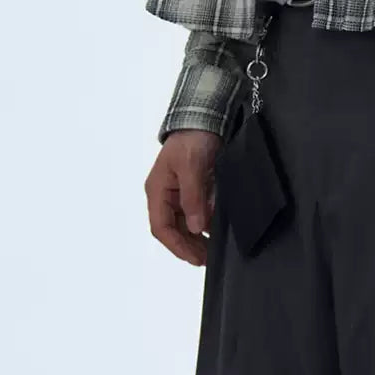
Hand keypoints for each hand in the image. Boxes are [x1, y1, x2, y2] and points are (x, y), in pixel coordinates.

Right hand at [145, 128, 222, 266]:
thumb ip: (192, 197)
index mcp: (157, 190)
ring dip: (197, 238)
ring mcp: (180, 192)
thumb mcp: (191, 166)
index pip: (161, 227)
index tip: (194, 258)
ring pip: (185, 223)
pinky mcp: (195, 188)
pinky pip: (197, 212)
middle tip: (207, 259)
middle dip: (188, 246)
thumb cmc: (192, 138)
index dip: (176, 245)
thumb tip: (195, 227)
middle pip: (173, 229)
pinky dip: (205, 224)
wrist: (206, 116)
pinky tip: (216, 232)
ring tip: (213, 250)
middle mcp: (166, 194)